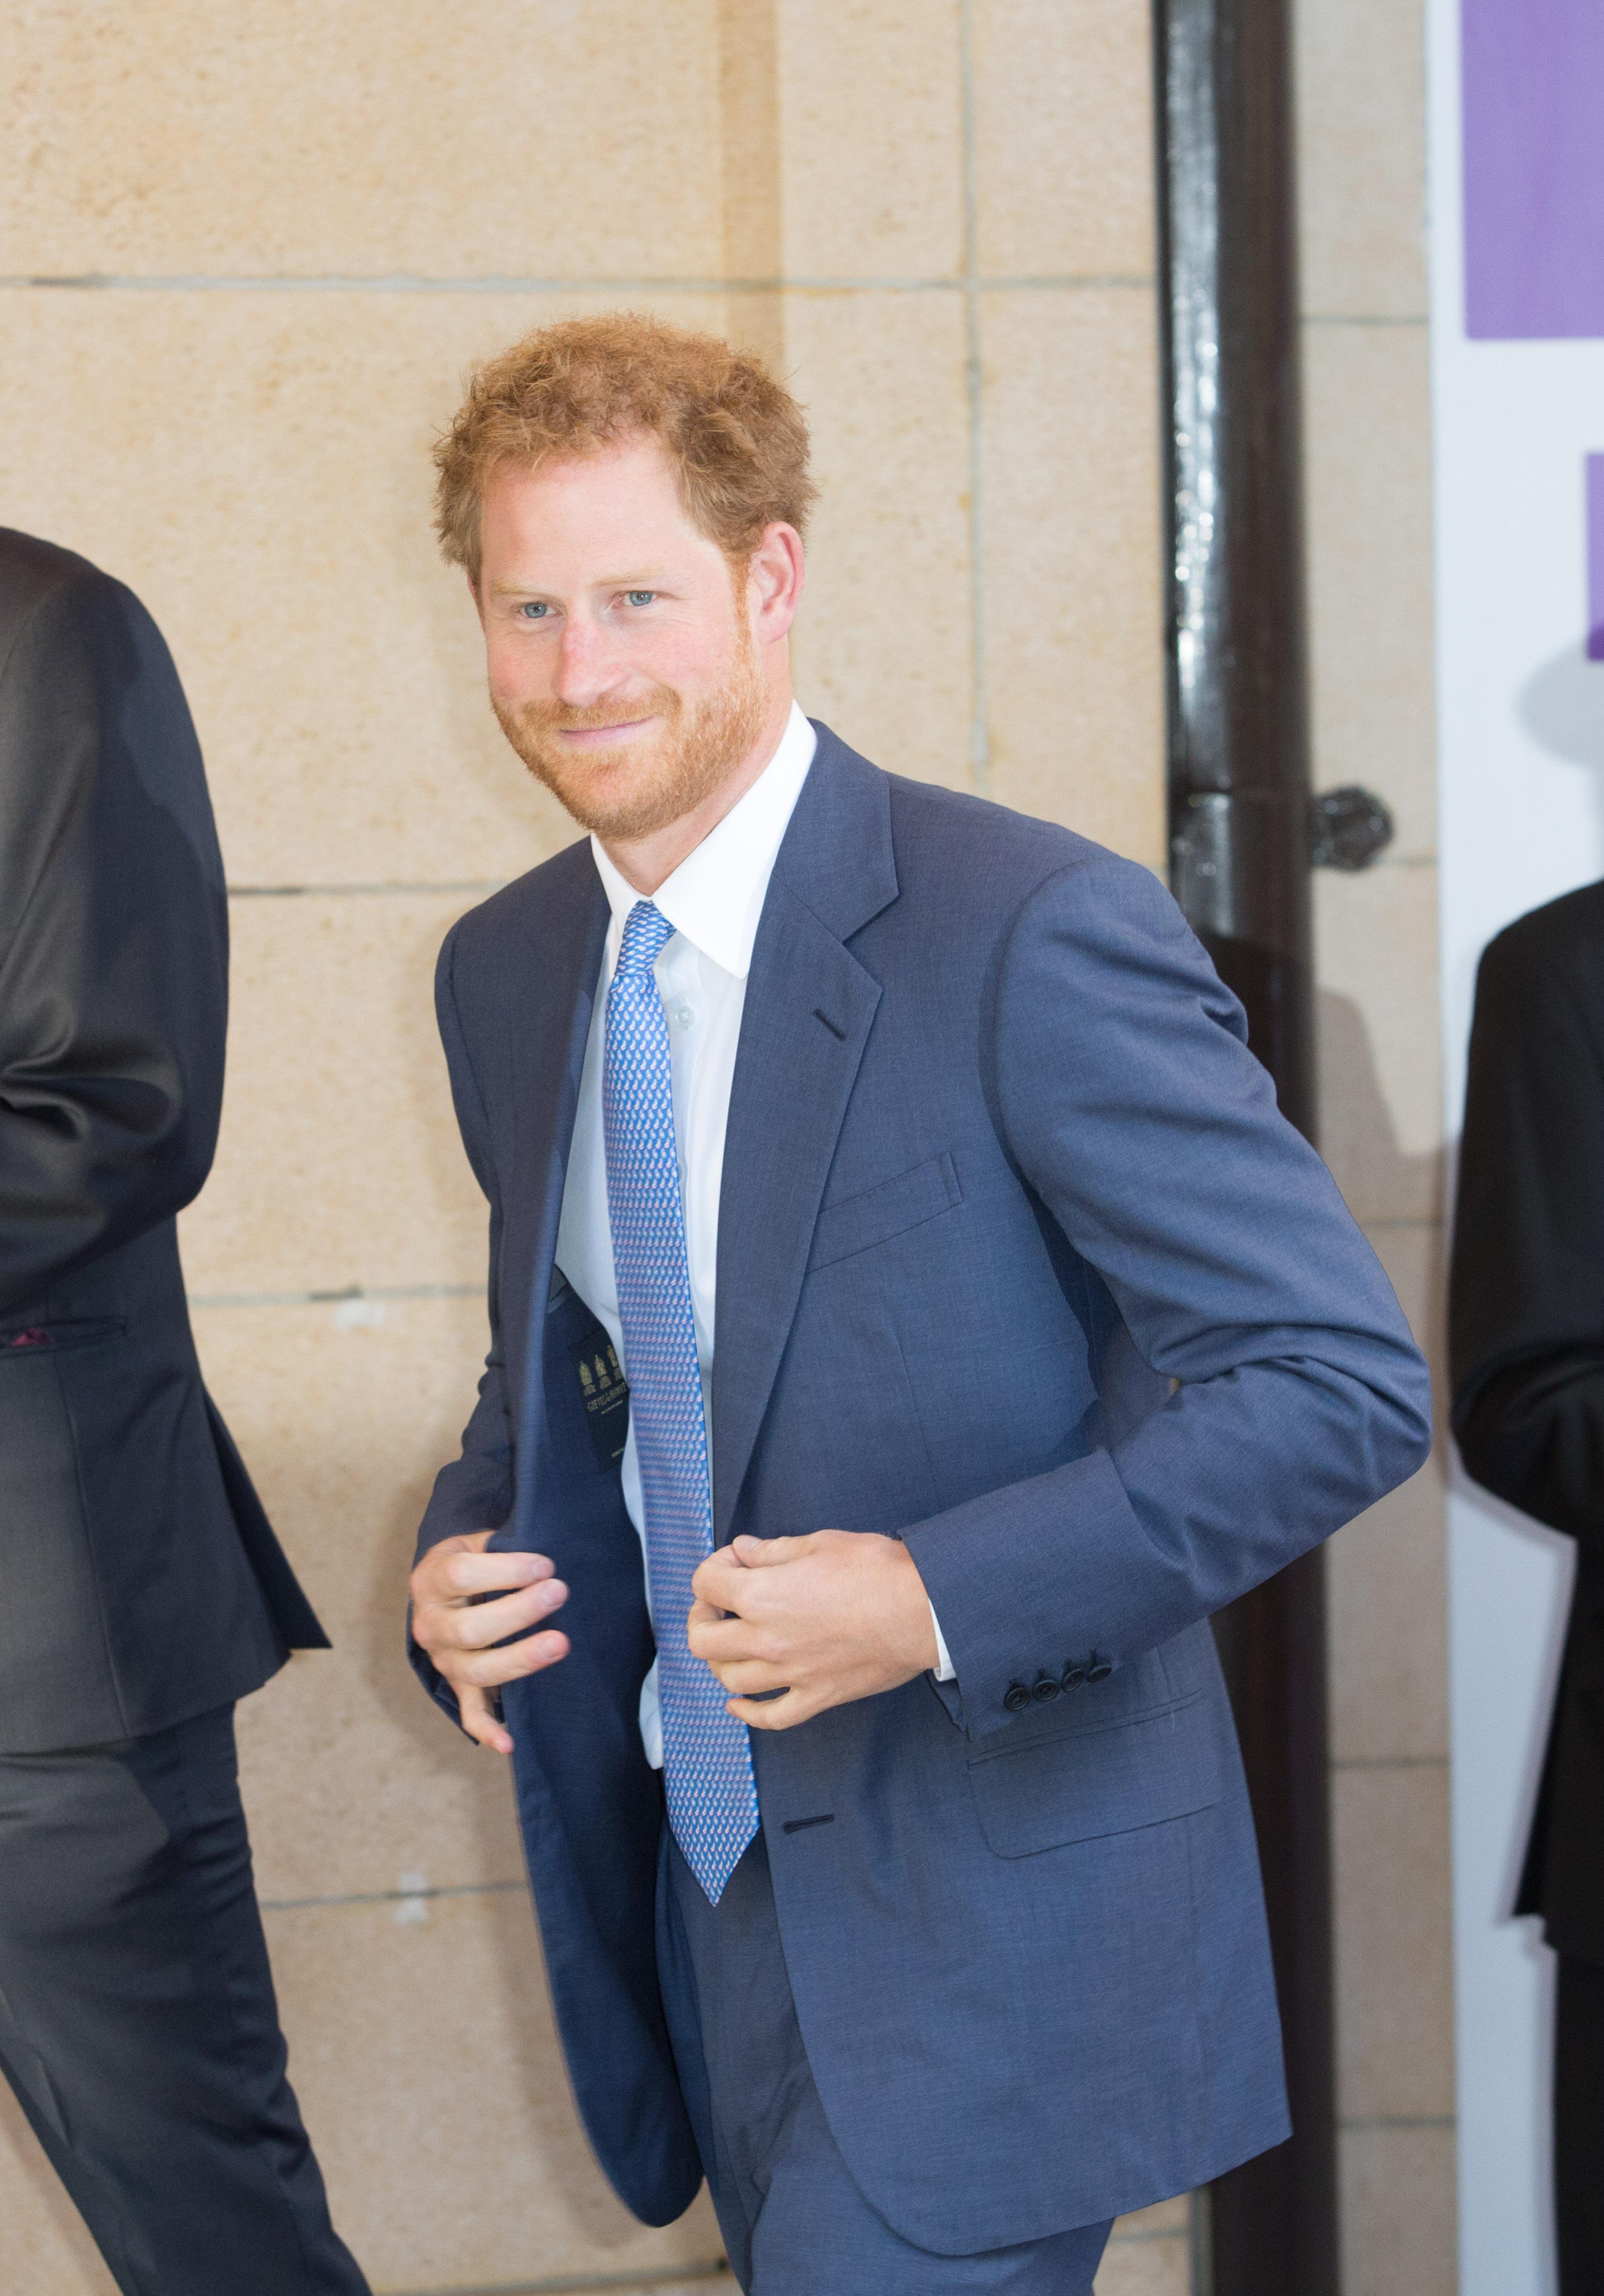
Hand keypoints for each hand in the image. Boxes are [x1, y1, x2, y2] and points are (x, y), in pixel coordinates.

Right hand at [409, 1529, 569, 1752]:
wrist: (443, 1588)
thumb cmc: (472, 1561)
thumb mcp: (475, 1542)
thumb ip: (502, 1544)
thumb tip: (549, 1549)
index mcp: (430, 1581)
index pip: (461, 1575)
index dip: (505, 1570)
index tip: (546, 1565)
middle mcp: (430, 1625)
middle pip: (469, 1628)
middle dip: (518, 1612)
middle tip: (559, 1593)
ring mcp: (444, 1661)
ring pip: (476, 1670)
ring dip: (519, 1659)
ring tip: (561, 1643)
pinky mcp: (459, 1687)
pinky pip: (469, 1714)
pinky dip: (488, 1731)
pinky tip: (510, 1742)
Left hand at [687, 1530, 938, 1731]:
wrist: (923, 1611)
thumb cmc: (875, 1569)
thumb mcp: (819, 1544)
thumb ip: (772, 1551)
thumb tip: (743, 1551)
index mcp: (761, 1595)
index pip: (706, 1584)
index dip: (714, 1566)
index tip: (736, 1561)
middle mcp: (766, 1640)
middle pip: (703, 1640)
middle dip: (703, 1616)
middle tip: (719, 1603)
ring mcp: (791, 1673)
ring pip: (729, 1680)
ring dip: (721, 1659)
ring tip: (733, 1642)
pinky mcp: (817, 1697)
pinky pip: (770, 1717)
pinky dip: (747, 1713)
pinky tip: (737, 1703)